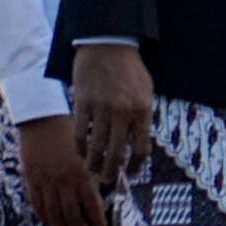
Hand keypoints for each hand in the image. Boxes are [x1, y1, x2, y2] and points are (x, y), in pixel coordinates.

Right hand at [17, 113, 103, 225]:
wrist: (42, 120)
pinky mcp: (31, 180)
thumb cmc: (68, 134)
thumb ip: (90, 174)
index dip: (98, 222)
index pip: (92, 206)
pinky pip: (37, 205)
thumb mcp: (85, 153)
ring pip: (54, 213)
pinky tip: (51, 222)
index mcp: (81, 174)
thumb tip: (98, 194)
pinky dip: (45, 217)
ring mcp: (46, 182)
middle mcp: (64, 181)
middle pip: (72, 214)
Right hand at [69, 42, 156, 190]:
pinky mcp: (83, 103)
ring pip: (97, 147)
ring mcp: (102, 108)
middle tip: (107, 182)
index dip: (135, 167)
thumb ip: (143, 117)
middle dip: (111, 173)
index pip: (141, 149)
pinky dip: (79, 146)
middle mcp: (123, 112)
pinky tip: (80, 152)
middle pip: (117, 153)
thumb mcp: (146, 91)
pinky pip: (80, 132)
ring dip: (93, 164)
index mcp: (142, 110)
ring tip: (92, 171)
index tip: (130, 174)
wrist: (108, 44)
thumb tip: (139, 143)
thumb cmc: (129, 69)